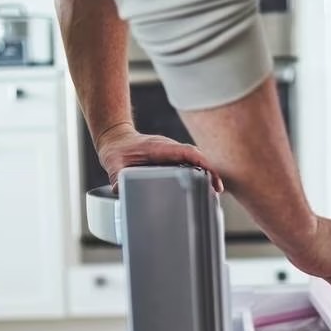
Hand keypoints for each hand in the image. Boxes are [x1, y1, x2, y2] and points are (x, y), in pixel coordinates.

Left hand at [96, 122, 222, 191]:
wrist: (116, 139)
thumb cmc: (117, 150)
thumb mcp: (113, 165)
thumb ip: (117, 178)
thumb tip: (121, 191)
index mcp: (159, 147)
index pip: (186, 152)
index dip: (201, 162)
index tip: (210, 175)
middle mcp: (169, 148)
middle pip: (196, 157)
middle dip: (209, 171)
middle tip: (217, 189)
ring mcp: (172, 153)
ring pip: (195, 160)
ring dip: (206, 172)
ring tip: (214, 191)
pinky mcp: (172, 158)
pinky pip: (190, 163)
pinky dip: (199, 173)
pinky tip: (204, 187)